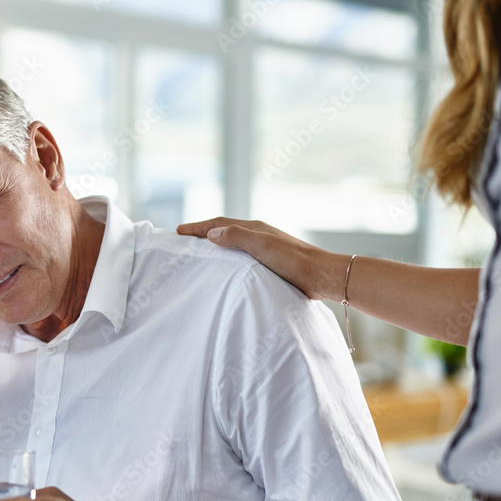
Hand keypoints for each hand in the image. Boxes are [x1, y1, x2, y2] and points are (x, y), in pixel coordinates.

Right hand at [176, 217, 345, 300]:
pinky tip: (227, 268)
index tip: (178, 232)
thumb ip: (237, 236)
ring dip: (215, 245)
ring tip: (200, 253)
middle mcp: (258, 236)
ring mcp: (265, 249)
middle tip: (185, 240)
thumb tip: (212, 233)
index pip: (219, 224)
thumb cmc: (293, 261)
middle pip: (224, 230)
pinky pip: (241, 256)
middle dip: (203, 233)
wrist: (321, 276)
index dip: (197, 227)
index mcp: (254, 229)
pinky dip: (227, 257)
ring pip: (233, 243)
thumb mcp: (262, 246)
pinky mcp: (270, 263)